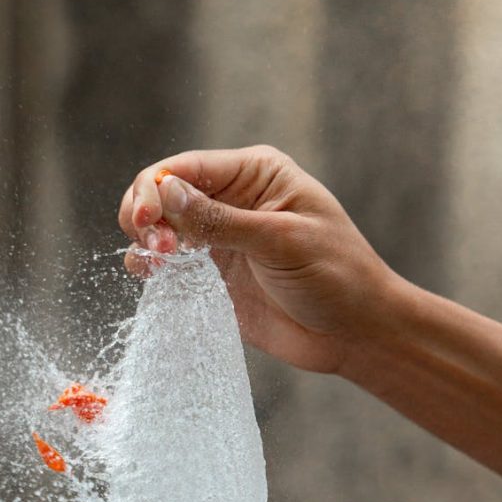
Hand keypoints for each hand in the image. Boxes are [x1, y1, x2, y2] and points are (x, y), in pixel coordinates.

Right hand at [118, 145, 401, 373]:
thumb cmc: (337, 277)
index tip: (144, 222)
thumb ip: (221, 221)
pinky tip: (155, 278)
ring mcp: (220, 239)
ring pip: (159, 228)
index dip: (153, 189)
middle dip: (145, 215)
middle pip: (162, 193)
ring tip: (159, 265)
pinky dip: (152, 270)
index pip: (185, 167)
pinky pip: (168, 266)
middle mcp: (232, 199)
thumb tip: (165, 194)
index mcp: (254, 174)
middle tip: (156, 249)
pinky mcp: (213, 277)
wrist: (356, 333)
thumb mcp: (281, 242)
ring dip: (146, 242)